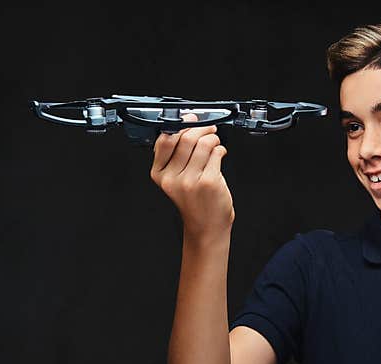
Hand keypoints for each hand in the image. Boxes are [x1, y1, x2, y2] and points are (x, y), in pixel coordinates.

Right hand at [150, 113, 233, 240]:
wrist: (207, 226)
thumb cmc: (195, 201)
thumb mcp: (176, 179)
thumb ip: (177, 155)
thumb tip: (188, 123)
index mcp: (160, 174)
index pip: (165, 140)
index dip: (180, 125)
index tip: (190, 120)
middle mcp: (172, 178)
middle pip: (186, 139)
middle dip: (201, 129)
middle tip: (209, 129)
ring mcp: (190, 181)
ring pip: (203, 144)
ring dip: (213, 139)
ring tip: (215, 143)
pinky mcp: (209, 182)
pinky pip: (216, 154)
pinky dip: (220, 150)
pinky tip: (219, 154)